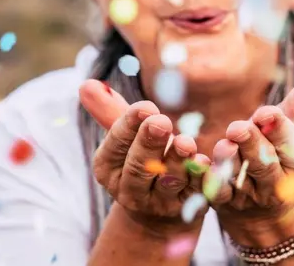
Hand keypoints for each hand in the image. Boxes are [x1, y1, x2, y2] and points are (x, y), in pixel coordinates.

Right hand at [80, 80, 210, 234]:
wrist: (160, 207)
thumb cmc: (139, 158)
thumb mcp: (124, 137)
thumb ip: (108, 111)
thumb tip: (86, 84)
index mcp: (108, 168)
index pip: (115, 144)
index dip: (129, 125)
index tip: (144, 107)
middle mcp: (130, 190)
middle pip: (138, 167)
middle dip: (149, 143)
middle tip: (161, 121)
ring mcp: (159, 203)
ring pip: (169, 181)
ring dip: (178, 161)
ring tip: (186, 142)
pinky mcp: (189, 209)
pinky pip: (197, 193)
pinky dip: (202, 178)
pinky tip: (207, 163)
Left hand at [205, 74, 293, 236]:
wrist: (264, 207)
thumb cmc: (279, 153)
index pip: (290, 145)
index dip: (278, 129)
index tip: (266, 113)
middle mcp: (275, 182)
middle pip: (264, 163)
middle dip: (252, 144)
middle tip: (238, 127)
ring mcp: (249, 195)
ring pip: (238, 178)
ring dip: (228, 161)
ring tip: (224, 145)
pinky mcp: (224, 202)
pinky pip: (214, 192)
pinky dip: (205, 178)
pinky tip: (198, 161)